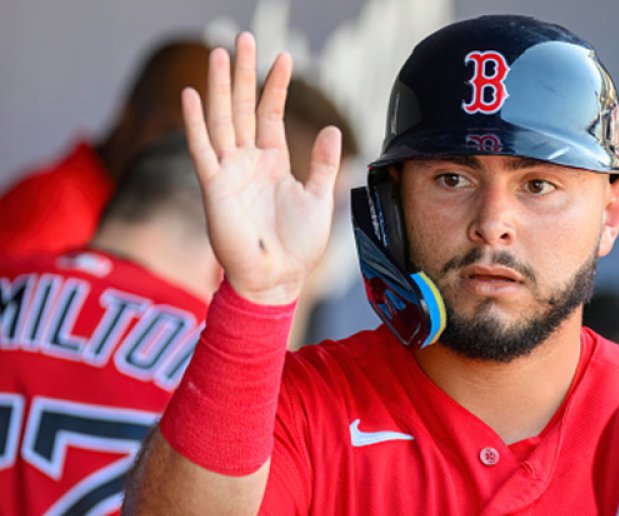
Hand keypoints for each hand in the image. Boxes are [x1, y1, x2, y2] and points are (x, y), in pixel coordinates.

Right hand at [182, 32, 341, 304]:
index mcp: (273, 163)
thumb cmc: (298, 247)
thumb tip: (332, 129)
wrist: (277, 279)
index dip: (275, 86)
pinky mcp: (215, 188)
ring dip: (220, 87)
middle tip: (241, 38)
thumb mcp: (319, 199)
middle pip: (243, 108)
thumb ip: (323, 164)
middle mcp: (248, 162)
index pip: (270, 114)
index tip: (284, 56)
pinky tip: (191, 95)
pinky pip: (202, 149)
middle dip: (243, 73)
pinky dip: (195, 122)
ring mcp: (229, 172)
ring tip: (218, 53)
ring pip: (222, 120)